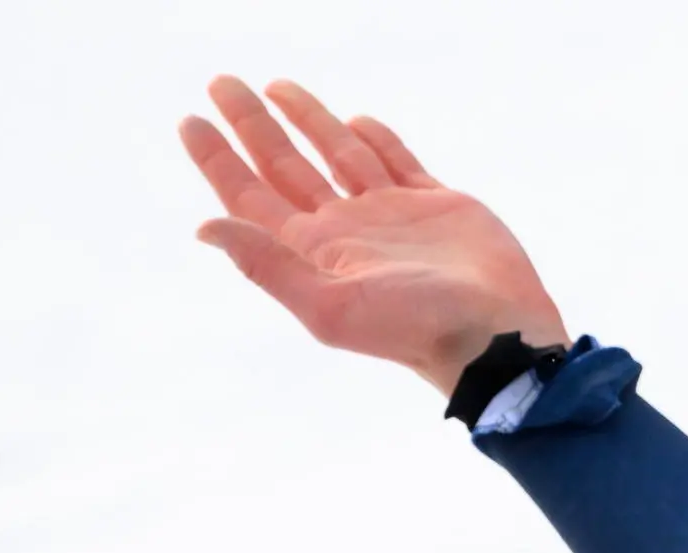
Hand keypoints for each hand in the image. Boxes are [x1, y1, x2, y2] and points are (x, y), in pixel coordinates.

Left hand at [181, 77, 566, 395]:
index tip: (191, 121)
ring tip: (275, 87)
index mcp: (315, 254)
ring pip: (338, 155)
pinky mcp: (436, 206)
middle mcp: (347, 232)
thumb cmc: (414, 329)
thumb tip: (204, 228)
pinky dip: (374, 138)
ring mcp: (391, 216)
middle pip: (285, 167)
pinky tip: (354, 120)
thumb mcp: (328, 306)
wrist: (496, 333)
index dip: (219, 160)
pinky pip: (395, 161)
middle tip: (222, 83)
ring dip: (306, 120)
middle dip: (252, 126)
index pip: (252, 197)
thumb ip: (266, 265)